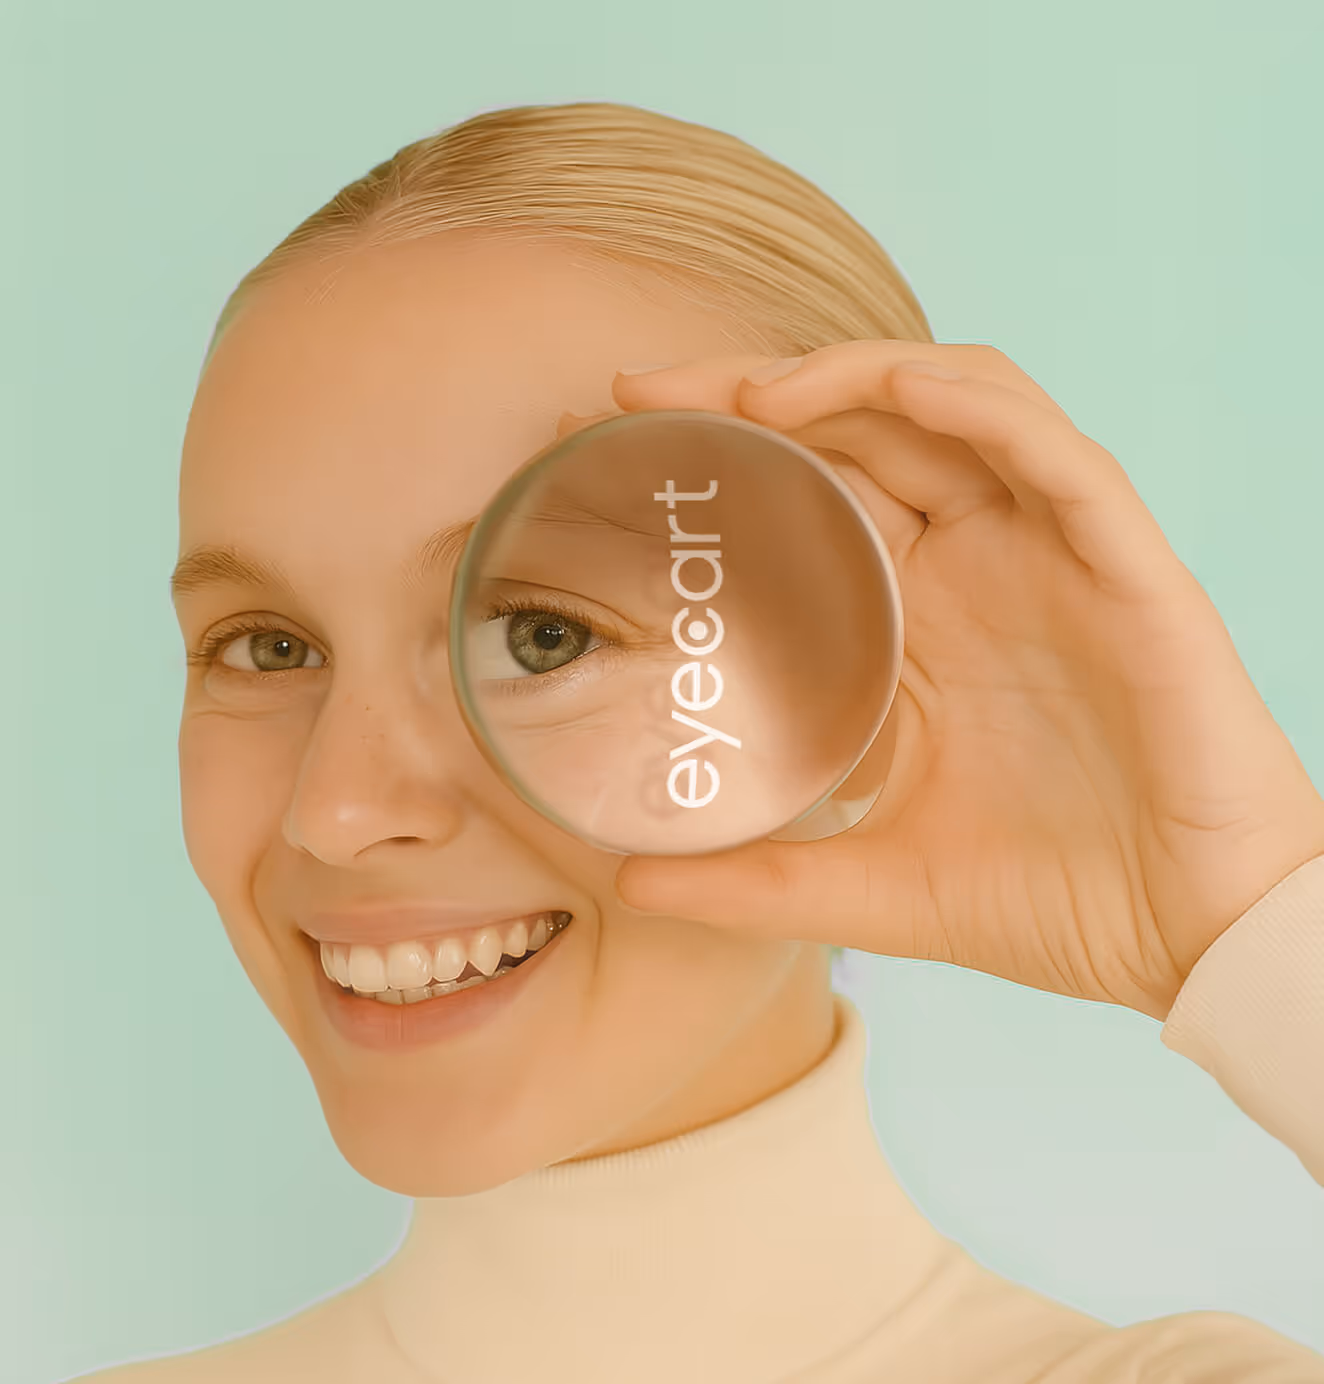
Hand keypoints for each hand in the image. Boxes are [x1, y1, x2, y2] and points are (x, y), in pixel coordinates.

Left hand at [591, 343, 1323, 1019]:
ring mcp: (1048, 558)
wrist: (1186, 942)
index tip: (621, 446)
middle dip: (754, 392)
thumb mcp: (873, 886)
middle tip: (646, 391)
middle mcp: (975, 570)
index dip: (724, 457)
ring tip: (751, 393)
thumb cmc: (1048, 901)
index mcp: (917, 624)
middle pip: (859, 431)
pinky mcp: (1123, 565)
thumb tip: (632, 884)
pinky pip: (1053, 453)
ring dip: (851, 377)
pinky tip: (896, 390)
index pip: (810, 497)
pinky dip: (975, 407)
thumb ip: (758, 880)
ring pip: (951, 409)